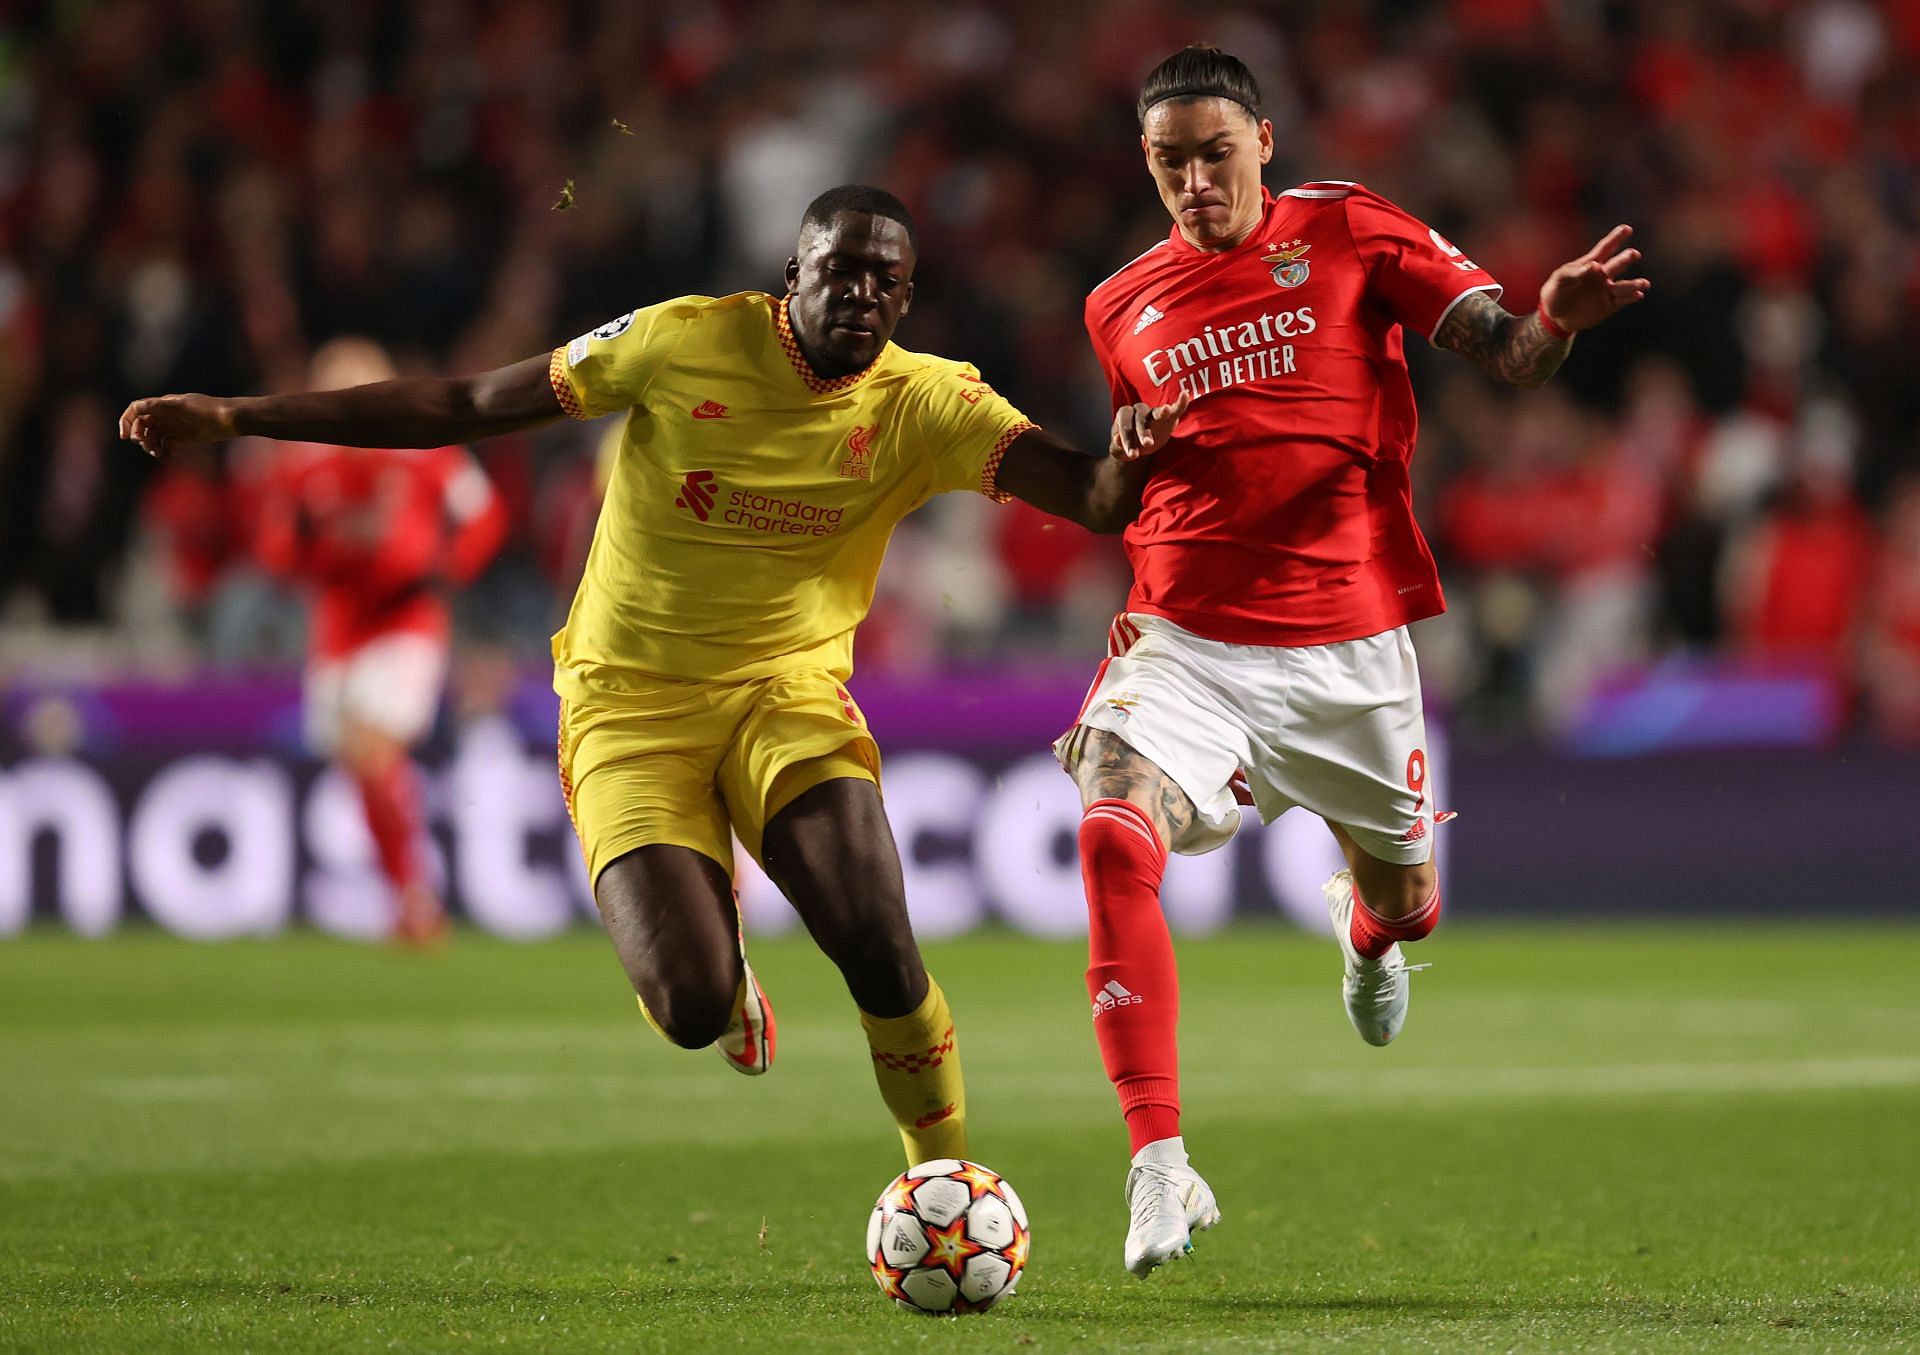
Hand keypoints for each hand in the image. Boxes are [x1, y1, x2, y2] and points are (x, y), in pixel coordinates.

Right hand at [118, 394, 238, 457]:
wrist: (229, 419)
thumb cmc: (206, 409)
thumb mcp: (181, 406)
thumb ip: (159, 406)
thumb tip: (137, 407)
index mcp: (162, 404)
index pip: (136, 410)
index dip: (127, 421)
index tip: (125, 437)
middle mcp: (165, 414)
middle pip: (142, 426)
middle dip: (141, 437)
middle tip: (147, 446)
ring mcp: (174, 425)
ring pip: (154, 437)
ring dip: (152, 446)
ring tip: (158, 454)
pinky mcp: (184, 437)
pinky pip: (167, 445)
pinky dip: (165, 450)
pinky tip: (170, 455)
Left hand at [1109, 390, 1192, 461]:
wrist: (1140, 446)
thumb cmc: (1129, 445)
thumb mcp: (1119, 450)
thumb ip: (1117, 446)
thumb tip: (1117, 438)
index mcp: (1124, 415)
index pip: (1124, 425)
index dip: (1127, 440)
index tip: (1133, 455)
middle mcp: (1138, 410)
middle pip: (1140, 419)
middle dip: (1143, 432)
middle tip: (1148, 444)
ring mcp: (1154, 412)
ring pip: (1156, 411)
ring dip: (1162, 413)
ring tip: (1167, 410)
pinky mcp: (1169, 417)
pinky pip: (1175, 408)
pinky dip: (1180, 402)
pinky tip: (1185, 394)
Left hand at [1538, 225, 1649, 333]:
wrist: (1555, 317)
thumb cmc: (1556, 293)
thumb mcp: (1558, 280)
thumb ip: (1573, 272)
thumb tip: (1594, 266)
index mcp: (1590, 265)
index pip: (1605, 249)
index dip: (1615, 238)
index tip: (1626, 229)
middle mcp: (1603, 275)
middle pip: (1617, 264)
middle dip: (1626, 259)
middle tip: (1633, 254)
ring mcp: (1607, 290)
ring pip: (1624, 285)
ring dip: (1634, 284)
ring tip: (1643, 284)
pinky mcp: (1609, 306)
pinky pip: (1623, 300)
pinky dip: (1631, 297)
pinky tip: (1638, 294)